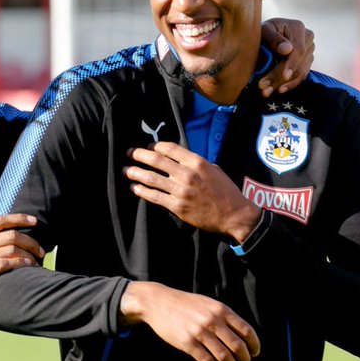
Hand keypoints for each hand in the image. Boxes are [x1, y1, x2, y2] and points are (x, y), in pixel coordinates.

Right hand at [0, 213, 43, 304]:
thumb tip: (0, 235)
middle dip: (31, 241)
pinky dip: (21, 263)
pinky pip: (6, 264)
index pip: (0, 220)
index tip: (34, 221)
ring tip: (36, 261)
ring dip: (29, 254)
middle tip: (41, 249)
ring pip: (12, 249)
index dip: (20, 218)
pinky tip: (28, 266)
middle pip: (12, 235)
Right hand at [119, 281, 260, 360]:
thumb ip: (225, 316)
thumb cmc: (186, 304)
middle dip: (245, 359)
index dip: (254, 345)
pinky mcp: (187, 343)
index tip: (254, 353)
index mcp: (221, 310)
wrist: (159, 302)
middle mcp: (212, 321)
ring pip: (224, 357)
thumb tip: (243, 335)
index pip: (246, 331)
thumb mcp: (209, 303)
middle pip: (237, 346)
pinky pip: (207, 360)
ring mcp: (199, 332)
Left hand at [125, 142, 261, 242]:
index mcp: (197, 162)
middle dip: (138, 155)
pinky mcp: (177, 206)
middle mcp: (187, 174)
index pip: (169, 148)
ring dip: (135, 172)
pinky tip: (134, 187)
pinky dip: (141, 191)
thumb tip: (178, 159)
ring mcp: (181, 191)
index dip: (154, 146)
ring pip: (151, 178)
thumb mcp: (213, 169)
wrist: (234, 214)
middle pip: (156, 160)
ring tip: (126, 170)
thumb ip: (195, 163)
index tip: (147, 146)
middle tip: (129, 153)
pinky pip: (154, 196)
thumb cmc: (225, 190)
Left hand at [259, 18, 315, 96]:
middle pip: (299, 63)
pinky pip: (301, 76)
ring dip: (283, 84)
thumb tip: (287, 50)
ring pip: (300, 72)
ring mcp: (309, 51)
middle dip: (281, 77)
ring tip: (266, 91)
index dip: (292, 64)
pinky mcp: (307, 62)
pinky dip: (290, 85)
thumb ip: (274, 38)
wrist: (266, 34)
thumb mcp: (264, 30)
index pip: (298, 50)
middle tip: (264, 87)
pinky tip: (279, 90)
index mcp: (298, 28)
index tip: (284, 76)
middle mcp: (308, 39)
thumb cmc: (263, 31)